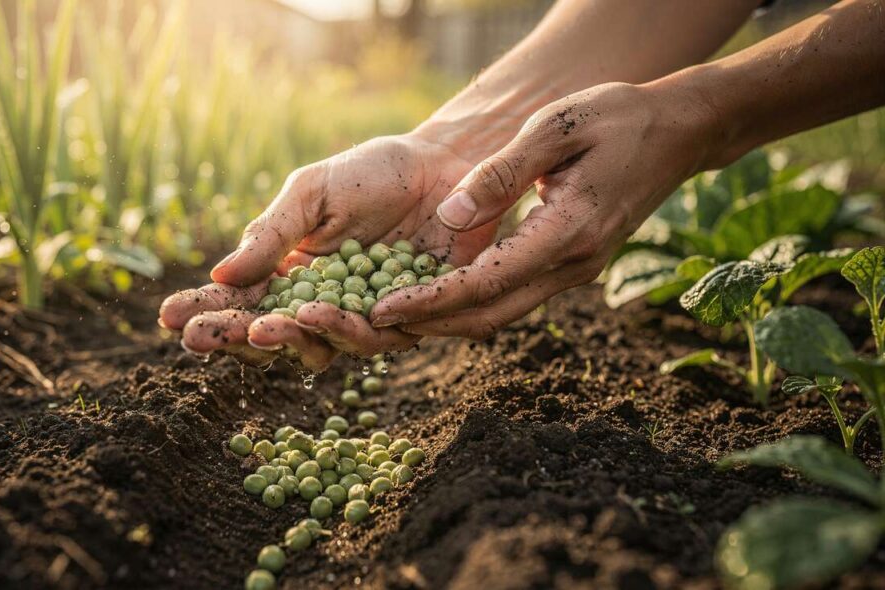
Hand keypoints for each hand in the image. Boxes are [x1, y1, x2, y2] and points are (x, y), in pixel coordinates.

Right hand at [158, 133, 498, 369]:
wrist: (444, 163)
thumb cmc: (371, 175)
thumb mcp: (311, 193)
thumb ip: (272, 234)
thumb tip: (222, 277)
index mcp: (290, 275)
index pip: (242, 304)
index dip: (208, 314)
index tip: (169, 320)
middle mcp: (324, 305)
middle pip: (275, 339)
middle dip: (238, 340)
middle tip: (204, 339)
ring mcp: (366, 317)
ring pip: (324, 348)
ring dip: (291, 339)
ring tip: (267, 325)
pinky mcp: (412, 319)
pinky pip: (381, 335)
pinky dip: (351, 326)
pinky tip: (323, 312)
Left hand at [370, 81, 718, 337]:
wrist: (678, 132)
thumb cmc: (615, 118)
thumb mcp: (555, 128)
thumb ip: (502, 173)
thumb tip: (449, 217)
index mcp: (568, 232)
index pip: (486, 283)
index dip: (430, 301)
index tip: (381, 309)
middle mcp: (574, 265)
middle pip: (491, 314)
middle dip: (431, 323)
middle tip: (374, 321)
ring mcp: (577, 270)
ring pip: (504, 312)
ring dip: (451, 318)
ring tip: (397, 312)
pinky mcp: (574, 265)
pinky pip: (517, 295)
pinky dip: (475, 301)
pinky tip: (439, 292)